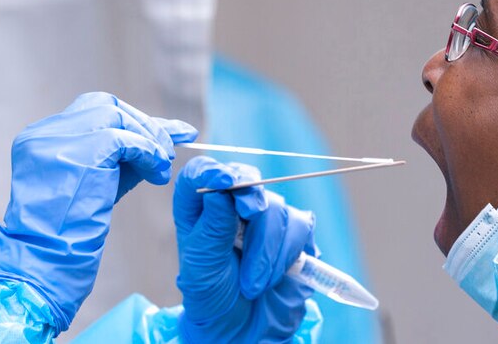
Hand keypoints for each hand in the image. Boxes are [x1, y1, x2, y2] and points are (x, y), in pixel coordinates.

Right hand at [0, 92, 197, 332]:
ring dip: (147, 139)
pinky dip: (147, 152)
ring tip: (163, 167)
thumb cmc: (69, 233)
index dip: (131, 123)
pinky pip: (123, 139)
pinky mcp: (77, 153)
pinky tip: (158, 173)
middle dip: (142, 124)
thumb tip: (169, 137)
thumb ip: (125, 157)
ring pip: (114, 116)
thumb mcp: (96, 184)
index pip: (92, 113)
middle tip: (167, 150)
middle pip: (103, 106)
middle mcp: (44, 134)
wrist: (45, 261)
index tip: (161, 139)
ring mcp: (56, 140)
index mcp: (39, 139)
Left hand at [174, 156, 315, 342]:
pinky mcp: (292, 232)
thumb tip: (218, 193)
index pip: (200, 173)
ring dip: (266, 248)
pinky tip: (272, 277)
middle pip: (245, 179)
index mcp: (198, 208)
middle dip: (250, 199)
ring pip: (275, 207)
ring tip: (252, 284)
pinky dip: (286, 254)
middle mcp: (231, 205)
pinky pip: (299, 226)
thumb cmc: (212, 296)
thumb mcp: (202, 267)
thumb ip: (212, 229)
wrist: (242, 327)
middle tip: (248, 216)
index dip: (212, 170)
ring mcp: (264, 217)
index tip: (224, 181)